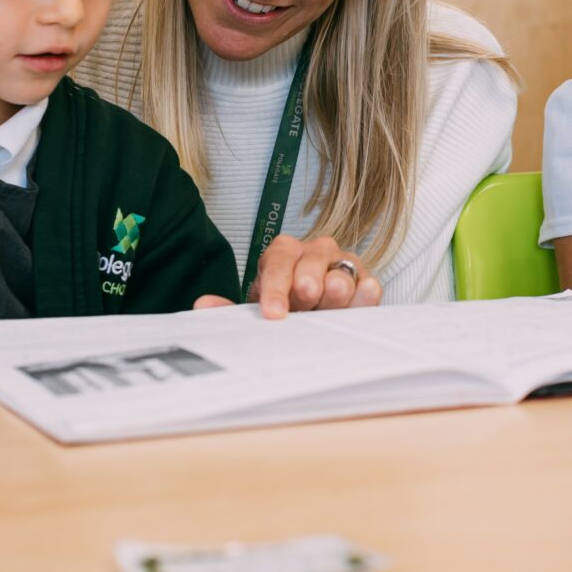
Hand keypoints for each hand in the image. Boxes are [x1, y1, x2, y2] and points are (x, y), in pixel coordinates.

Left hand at [203, 234, 382, 318]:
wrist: (313, 318)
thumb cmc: (284, 310)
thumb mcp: (257, 310)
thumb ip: (231, 310)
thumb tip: (203, 306)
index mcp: (283, 255)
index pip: (277, 261)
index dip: (275, 286)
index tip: (273, 313)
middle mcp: (314, 253)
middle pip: (313, 259)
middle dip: (308, 278)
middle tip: (305, 295)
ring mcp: (342, 265)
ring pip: (343, 268)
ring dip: (338, 283)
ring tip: (334, 295)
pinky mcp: (366, 282)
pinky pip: (369, 284)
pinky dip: (367, 291)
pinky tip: (366, 294)